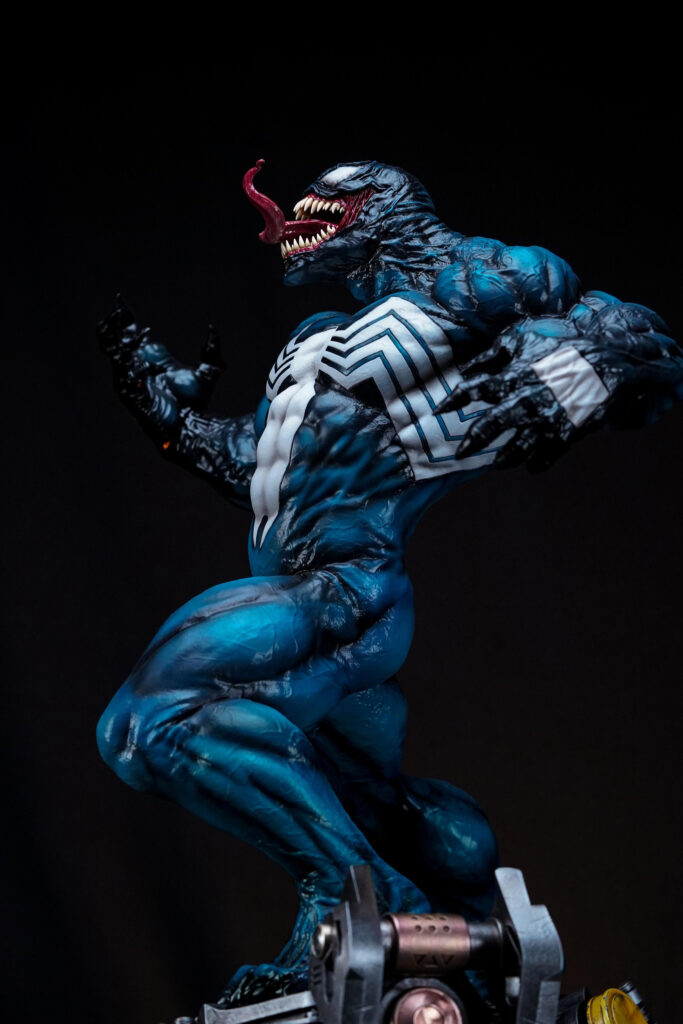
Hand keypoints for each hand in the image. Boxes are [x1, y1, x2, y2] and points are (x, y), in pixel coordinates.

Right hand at [98, 296, 224, 439]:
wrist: (189, 425)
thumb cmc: (196, 402)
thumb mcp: (208, 371)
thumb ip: (211, 350)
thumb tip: (213, 330)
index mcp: (152, 358)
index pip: (132, 333)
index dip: (125, 317)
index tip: (120, 300)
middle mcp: (138, 366)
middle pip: (119, 339)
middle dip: (115, 324)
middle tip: (117, 309)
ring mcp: (130, 378)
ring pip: (114, 352)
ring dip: (113, 336)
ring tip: (112, 322)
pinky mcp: (127, 391)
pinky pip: (120, 370)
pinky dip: (121, 358)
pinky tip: (124, 347)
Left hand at [438, 300, 682, 471]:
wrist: (612, 358)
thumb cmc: (564, 343)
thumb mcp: (525, 336)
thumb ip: (494, 353)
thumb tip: (467, 367)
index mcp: (515, 375)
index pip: (476, 389)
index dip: (455, 400)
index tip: (439, 410)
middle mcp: (527, 400)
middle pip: (491, 425)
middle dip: (473, 441)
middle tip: (459, 453)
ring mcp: (547, 420)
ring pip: (518, 448)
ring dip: (505, 459)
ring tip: (498, 464)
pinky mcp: (567, 433)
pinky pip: (547, 456)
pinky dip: (537, 463)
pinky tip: (530, 465)